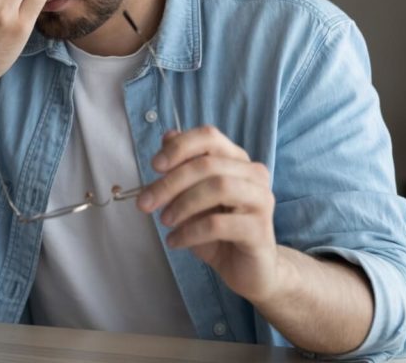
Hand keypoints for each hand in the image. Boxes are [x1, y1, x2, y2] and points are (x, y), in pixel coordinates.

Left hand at [137, 126, 280, 303]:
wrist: (248, 270)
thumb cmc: (218, 231)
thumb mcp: (192, 198)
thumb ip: (182, 167)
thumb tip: (167, 135)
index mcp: (236, 160)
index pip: (209, 137)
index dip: (179, 147)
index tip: (154, 166)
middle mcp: (253, 174)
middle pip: (208, 164)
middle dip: (170, 183)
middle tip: (145, 202)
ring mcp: (261, 200)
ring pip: (218, 187)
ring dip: (183, 204)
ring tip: (164, 221)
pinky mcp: (260, 230)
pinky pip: (219, 224)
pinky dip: (190, 232)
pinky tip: (175, 241)